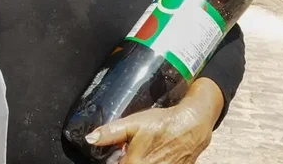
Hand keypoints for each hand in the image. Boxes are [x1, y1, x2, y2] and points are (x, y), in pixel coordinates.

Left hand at [85, 105, 212, 163]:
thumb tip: (91, 139)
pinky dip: (151, 161)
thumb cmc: (163, 124)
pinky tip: (153, 154)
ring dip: (137, 161)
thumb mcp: (133, 123)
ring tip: (141, 152)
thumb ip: (111, 133)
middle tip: (128, 151)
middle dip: (127, 160)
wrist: (191, 126)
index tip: (119, 153)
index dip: (114, 160)